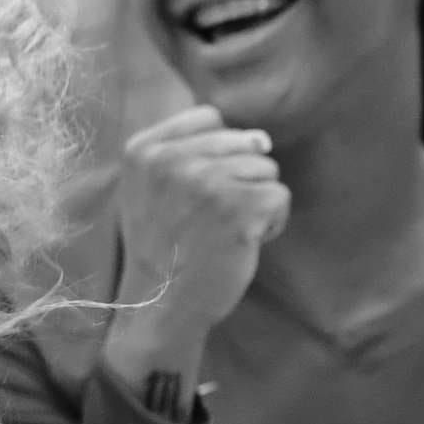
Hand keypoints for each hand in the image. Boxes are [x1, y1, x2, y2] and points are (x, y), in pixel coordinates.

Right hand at [104, 105, 288, 382]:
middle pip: (241, 142)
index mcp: (144, 150)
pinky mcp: (240, 207)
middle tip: (208, 219)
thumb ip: (189, 151)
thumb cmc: (161, 249)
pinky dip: (270, 223)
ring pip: (265, 167)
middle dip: (237, 179)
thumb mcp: (149, 188)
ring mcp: (205, 182)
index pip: (209, 118)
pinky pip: (280, 195)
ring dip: (255, 202)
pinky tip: (241, 243)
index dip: (215, 154)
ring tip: (223, 231)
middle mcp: (171, 160)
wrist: (160, 305)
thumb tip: (261, 139)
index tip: (193, 193)